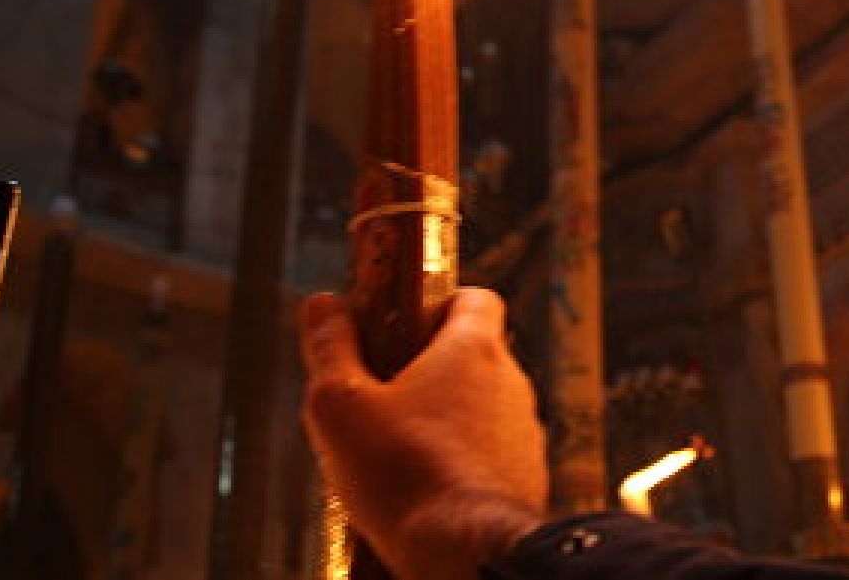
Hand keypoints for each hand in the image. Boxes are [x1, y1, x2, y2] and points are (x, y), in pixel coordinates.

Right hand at [300, 288, 547, 579]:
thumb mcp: (341, 405)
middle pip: (472, 356)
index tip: (399, 331)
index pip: (474, 297)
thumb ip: (330, 348)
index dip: (435, 305)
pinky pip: (489, 454)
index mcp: (475, 349)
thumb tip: (322, 305)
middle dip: (426, 372)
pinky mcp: (527, 477)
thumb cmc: (402, 474)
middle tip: (380, 401)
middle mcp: (512, 383)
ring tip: (394, 454)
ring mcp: (525, 432)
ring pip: (480, 409)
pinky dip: (459, 461)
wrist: (466, 551)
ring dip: (442, 421)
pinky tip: (422, 488)